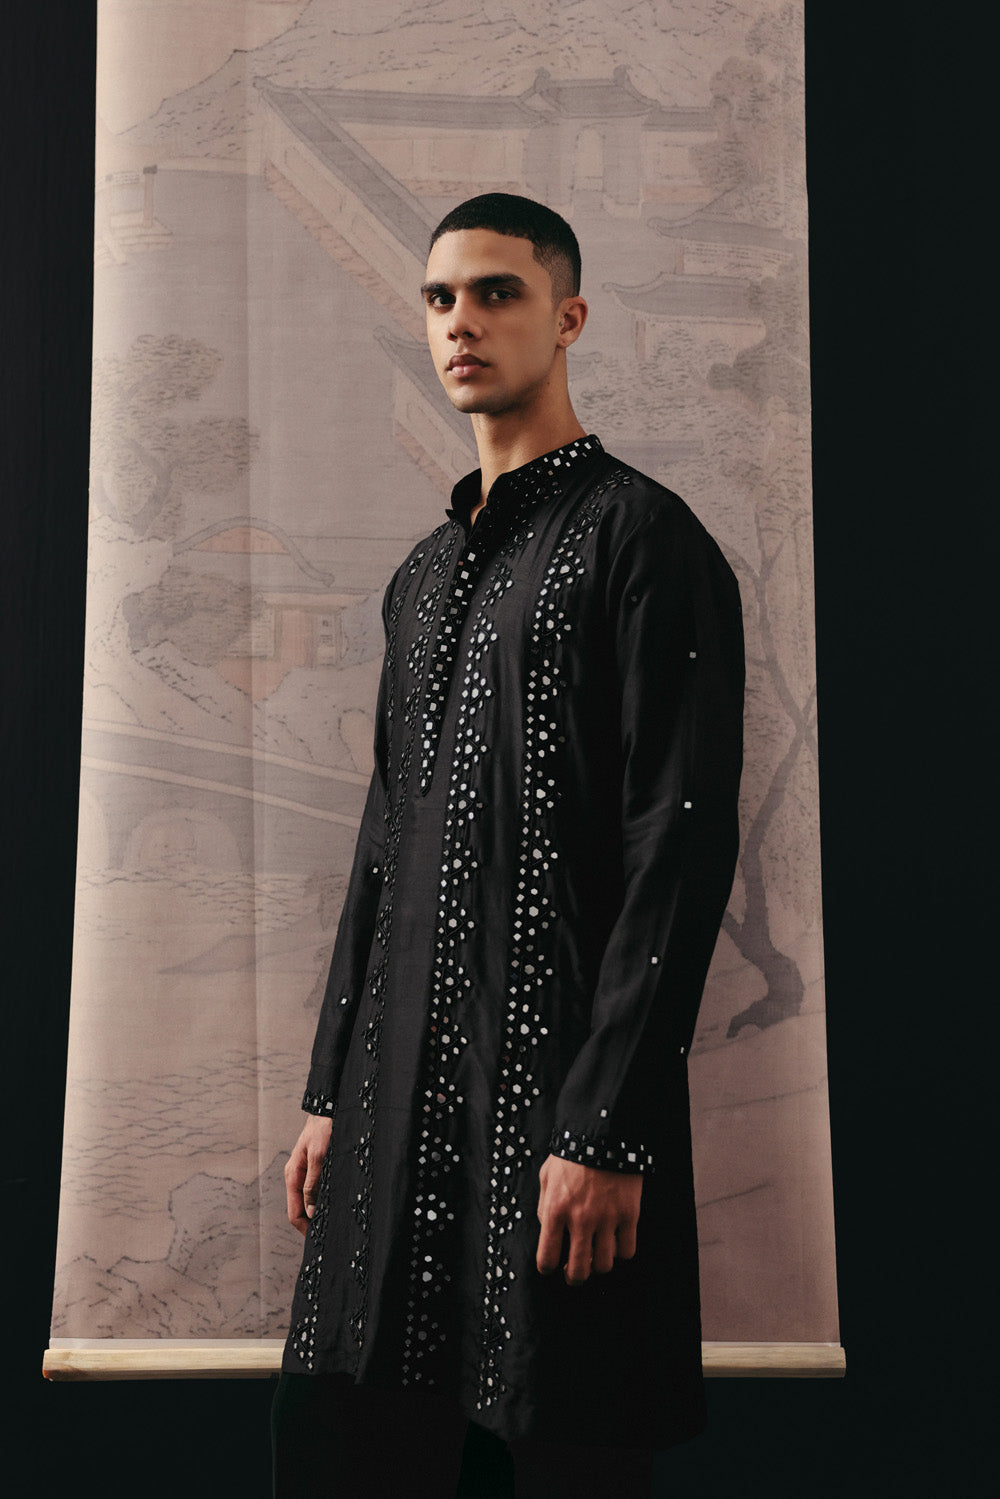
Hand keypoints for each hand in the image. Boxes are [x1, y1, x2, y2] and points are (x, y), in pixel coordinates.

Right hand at [284, 1114, 333, 1235]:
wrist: (329, 1109)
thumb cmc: (324, 1128)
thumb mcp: (319, 1156)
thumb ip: (313, 1183)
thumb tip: (310, 1210)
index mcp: (293, 1175)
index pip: (294, 1212)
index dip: (305, 1228)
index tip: (319, 1238)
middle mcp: (296, 1177)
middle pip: (300, 1210)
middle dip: (312, 1223)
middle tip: (330, 1233)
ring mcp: (305, 1173)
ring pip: (308, 1201)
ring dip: (318, 1212)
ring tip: (334, 1222)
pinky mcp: (314, 1169)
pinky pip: (315, 1191)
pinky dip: (322, 1201)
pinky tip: (334, 1204)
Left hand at [535, 1153, 642, 1284]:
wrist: (604, 1132)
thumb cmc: (572, 1154)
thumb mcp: (547, 1177)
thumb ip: (545, 1207)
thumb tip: (548, 1233)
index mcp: (555, 1210)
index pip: (547, 1258)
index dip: (548, 1268)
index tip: (552, 1264)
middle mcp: (581, 1219)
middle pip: (578, 1271)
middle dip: (574, 1276)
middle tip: (575, 1270)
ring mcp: (607, 1218)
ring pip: (604, 1265)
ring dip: (599, 1263)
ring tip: (596, 1252)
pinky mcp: (630, 1214)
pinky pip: (627, 1251)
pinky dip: (621, 1251)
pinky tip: (615, 1241)